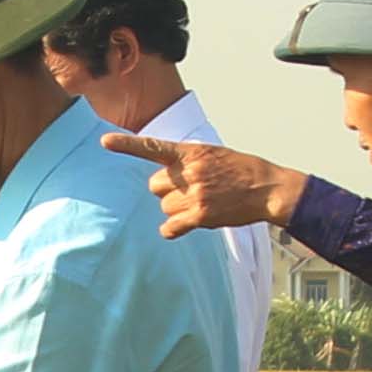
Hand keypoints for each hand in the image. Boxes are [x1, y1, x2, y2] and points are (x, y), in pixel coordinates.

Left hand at [96, 127, 304, 234]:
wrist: (266, 188)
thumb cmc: (240, 170)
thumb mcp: (213, 154)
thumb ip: (186, 161)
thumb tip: (163, 176)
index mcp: (191, 153)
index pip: (153, 147)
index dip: (127, 145)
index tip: (104, 142)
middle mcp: (189, 172)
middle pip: (154, 186)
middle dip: (166, 190)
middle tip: (187, 190)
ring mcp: (194, 194)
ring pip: (164, 207)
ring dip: (175, 209)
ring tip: (199, 204)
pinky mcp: (200, 215)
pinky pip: (170, 226)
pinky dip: (173, 229)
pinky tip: (185, 224)